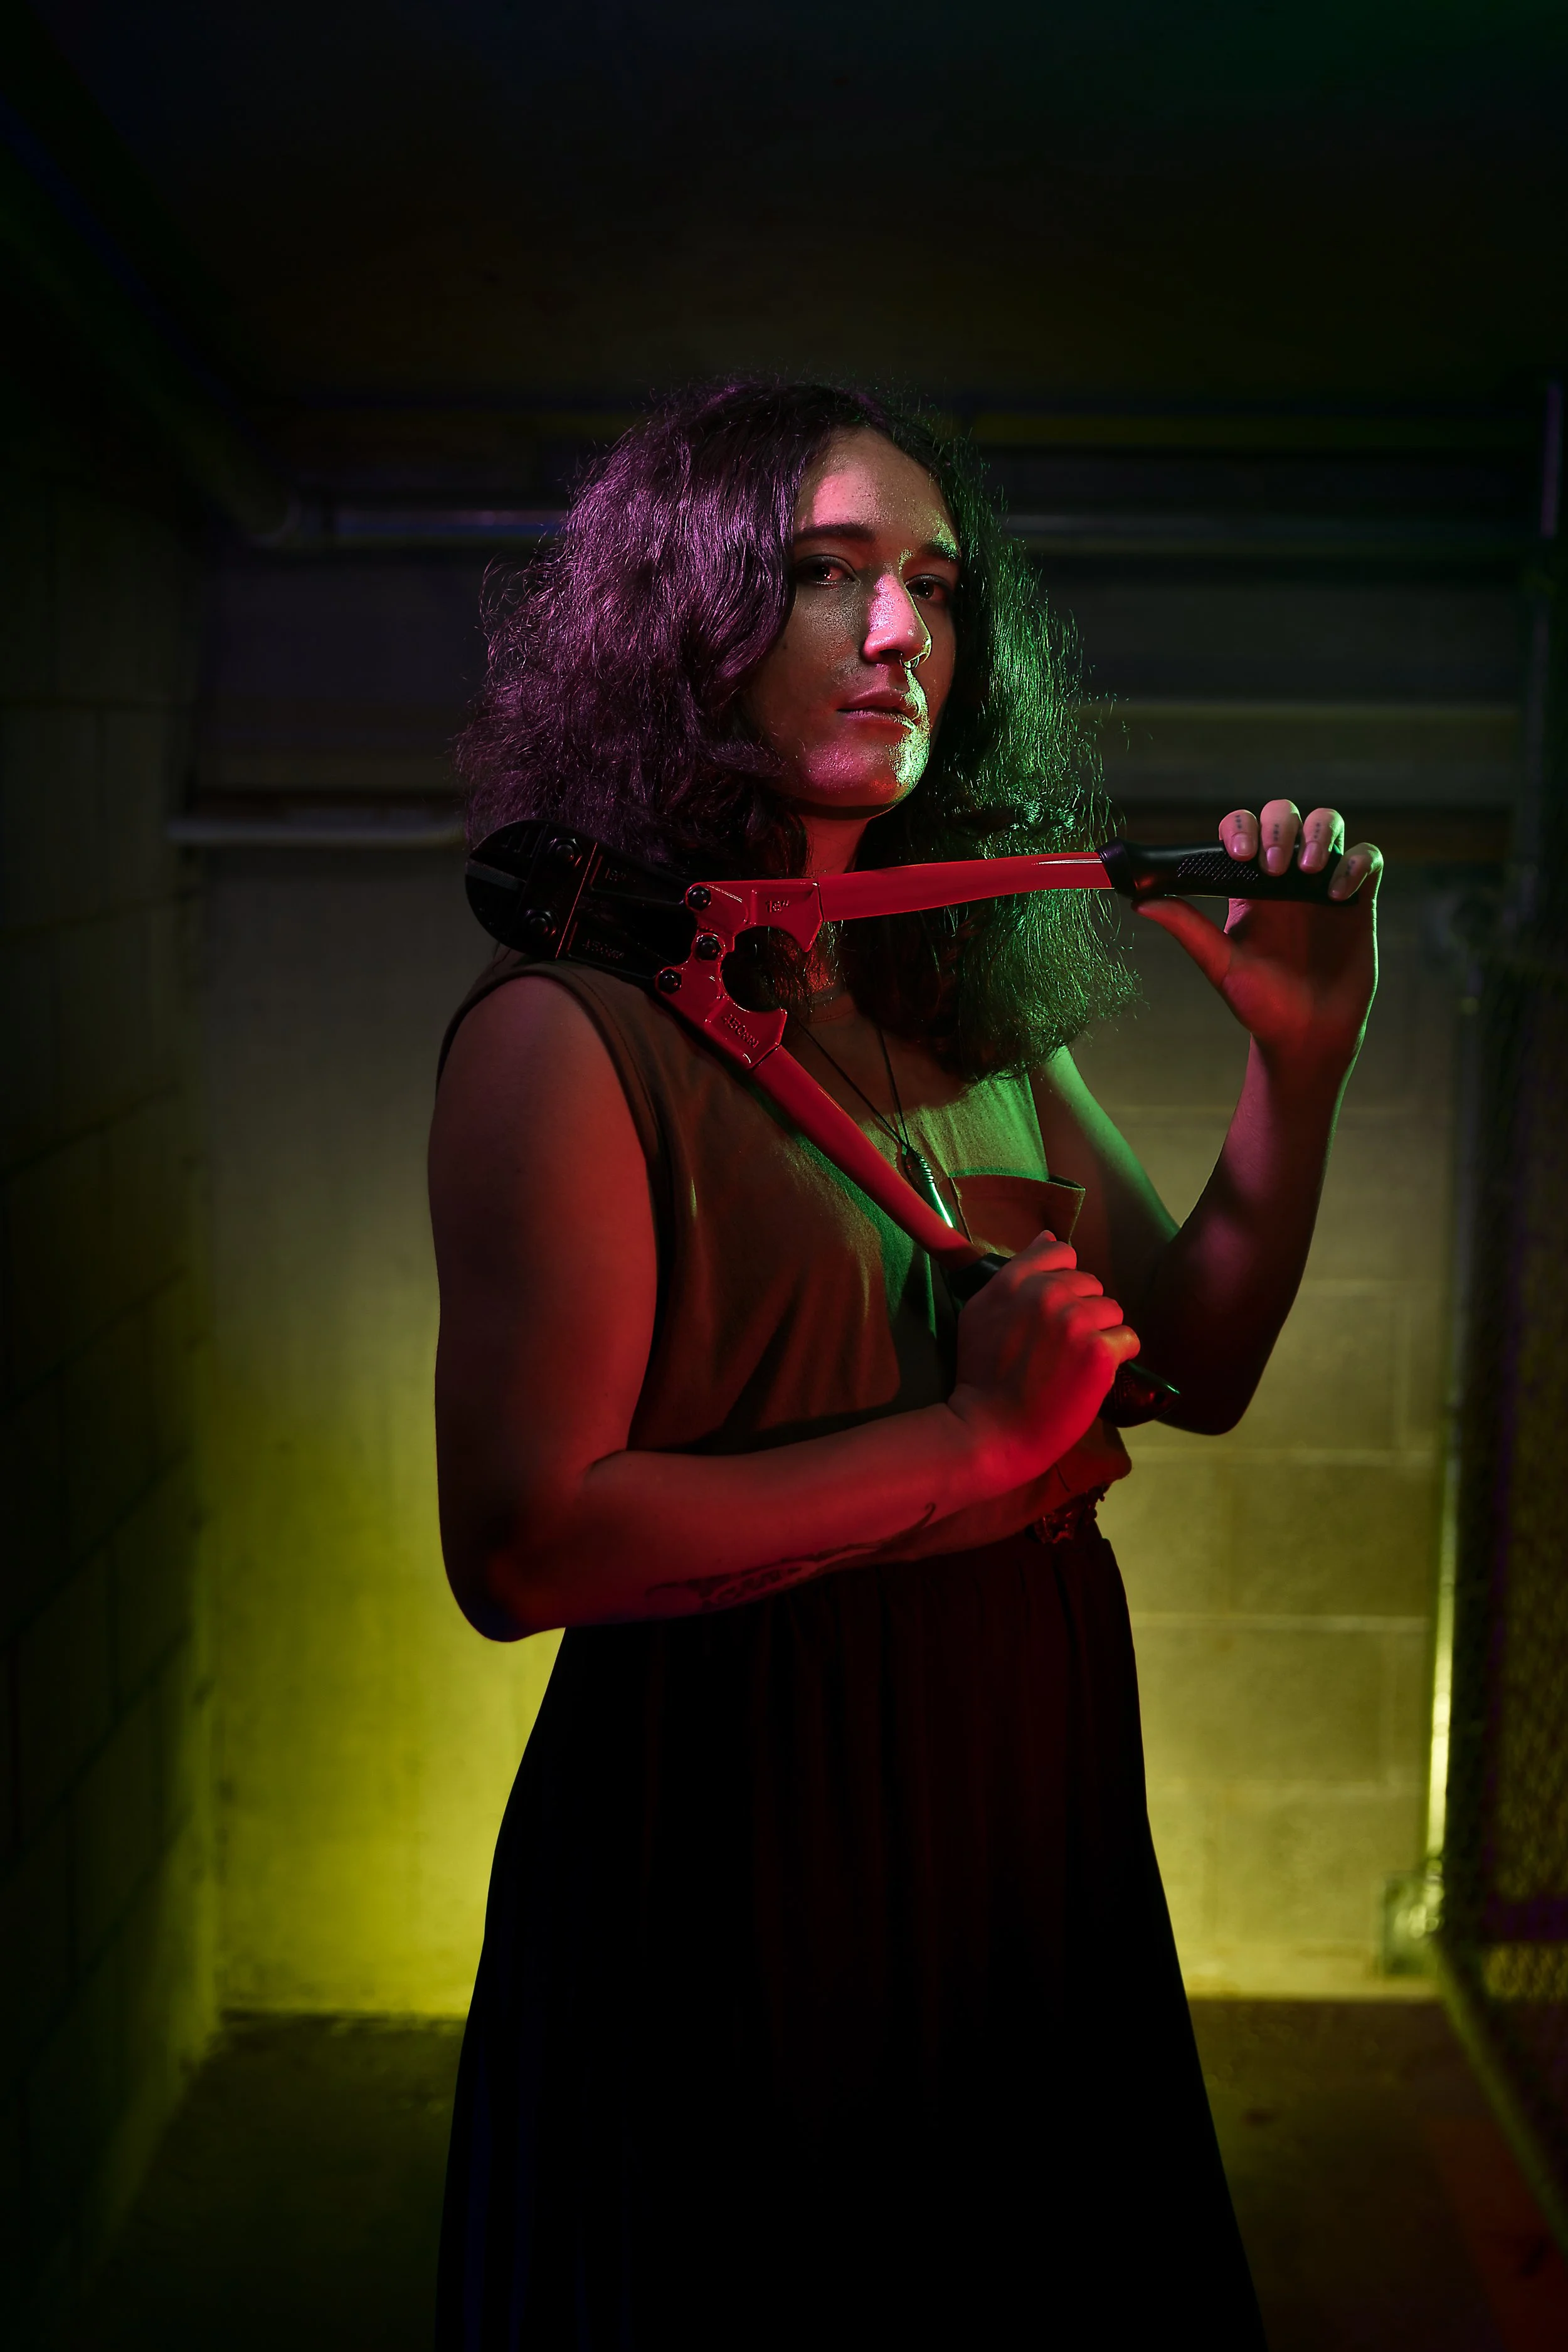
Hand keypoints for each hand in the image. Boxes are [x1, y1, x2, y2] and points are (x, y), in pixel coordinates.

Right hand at [947, 1230, 1139, 1484]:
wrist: (992, 1431)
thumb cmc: (982, 1376)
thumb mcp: (981, 1313)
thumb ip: (1015, 1272)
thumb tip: (1047, 1237)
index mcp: (1014, 1281)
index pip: (1061, 1252)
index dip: (1064, 1279)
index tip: (1054, 1309)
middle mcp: (1045, 1293)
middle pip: (1091, 1284)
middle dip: (1083, 1311)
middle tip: (1060, 1347)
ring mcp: (1075, 1321)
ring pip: (1113, 1310)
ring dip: (1101, 1333)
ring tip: (1076, 1362)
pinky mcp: (1099, 1352)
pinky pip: (1129, 1339)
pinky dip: (1118, 1357)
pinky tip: (1093, 1374)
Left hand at [1135, 800, 1380, 1079]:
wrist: (1305, 1037)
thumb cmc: (1260, 1005)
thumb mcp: (1220, 965)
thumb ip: (1188, 929)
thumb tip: (1141, 902)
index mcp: (1247, 886)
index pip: (1242, 829)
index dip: (1242, 828)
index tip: (1241, 855)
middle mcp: (1286, 878)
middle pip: (1287, 815)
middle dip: (1280, 827)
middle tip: (1273, 866)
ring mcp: (1323, 885)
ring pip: (1330, 825)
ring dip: (1319, 835)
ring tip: (1307, 871)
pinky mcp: (1358, 901)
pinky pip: (1368, 860)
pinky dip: (1355, 864)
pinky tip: (1338, 895)